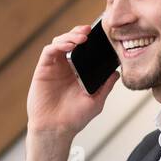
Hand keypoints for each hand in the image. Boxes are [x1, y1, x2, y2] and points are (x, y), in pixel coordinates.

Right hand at [26, 24, 120, 141]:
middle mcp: (65, 67)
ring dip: (70, 36)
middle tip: (89, 30)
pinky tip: (69, 45)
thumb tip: (117, 73)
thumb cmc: (74, 118)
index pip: (84, 50)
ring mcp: (54, 67)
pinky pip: (49, 51)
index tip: (101, 35)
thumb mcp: (96, 101)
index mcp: (78, 72)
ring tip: (82, 37)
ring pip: (60, 42)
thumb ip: (106, 86)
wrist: (56, 129)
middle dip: (80, 33)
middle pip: (71, 41)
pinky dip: (59, 45)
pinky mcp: (43, 69)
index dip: (90, 40)